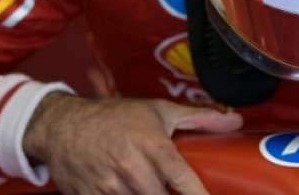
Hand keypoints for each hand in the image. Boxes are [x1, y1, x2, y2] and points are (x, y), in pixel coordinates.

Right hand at [23, 92, 243, 194]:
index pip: (181, 178)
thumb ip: (200, 118)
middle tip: (175, 190)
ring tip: (149, 185)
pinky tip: (129, 191)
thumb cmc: (116, 117)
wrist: (62, 126)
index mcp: (151, 145)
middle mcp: (131, 168)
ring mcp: (108, 188)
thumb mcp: (159, 112)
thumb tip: (236, 119)